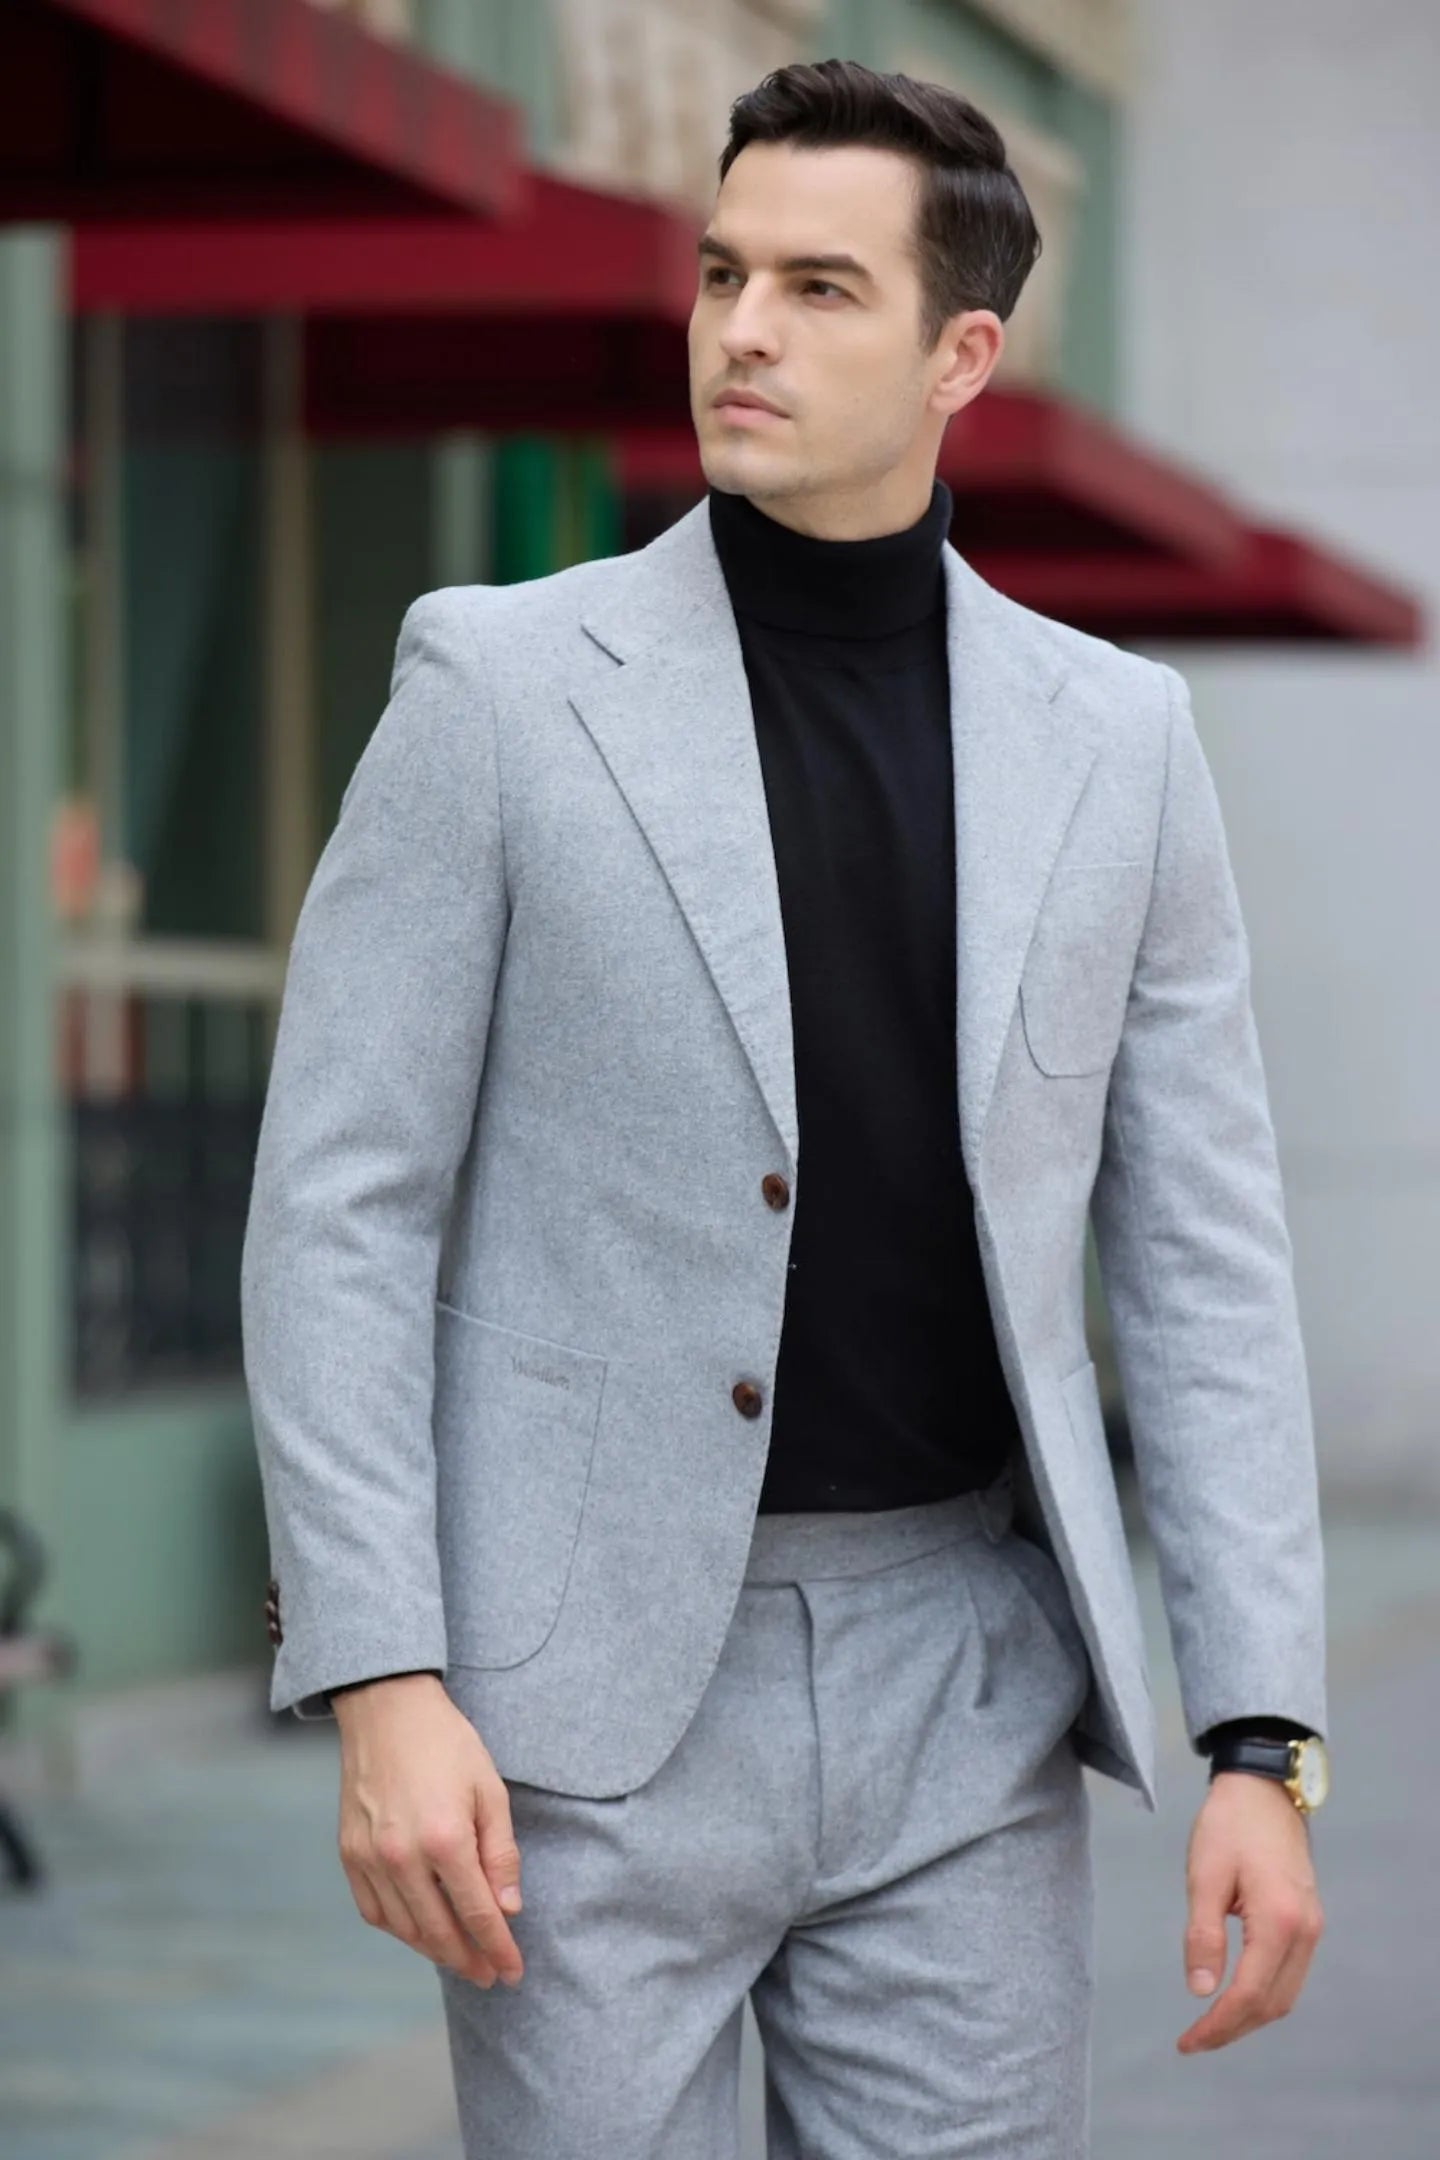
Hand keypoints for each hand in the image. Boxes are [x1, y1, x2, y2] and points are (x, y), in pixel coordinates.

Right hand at [333, 1672, 524, 1990]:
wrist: (388, 1710)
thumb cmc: (447, 1745)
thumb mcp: (490, 1790)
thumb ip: (501, 1854)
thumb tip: (508, 1910)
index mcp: (446, 1838)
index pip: (478, 1914)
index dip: (498, 1948)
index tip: (514, 1972)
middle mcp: (402, 1856)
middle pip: (440, 1932)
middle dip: (469, 1960)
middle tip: (490, 1975)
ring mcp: (370, 1858)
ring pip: (405, 1929)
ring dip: (435, 1951)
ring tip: (461, 1958)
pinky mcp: (350, 1854)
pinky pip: (374, 1911)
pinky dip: (399, 1930)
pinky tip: (420, 1931)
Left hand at [1176, 1771, 1322, 2052]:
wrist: (1263, 1786)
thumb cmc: (1229, 1824)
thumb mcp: (1204, 1876)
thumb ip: (1203, 1935)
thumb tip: (1201, 1991)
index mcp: (1278, 1922)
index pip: (1249, 1994)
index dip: (1218, 2025)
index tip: (1187, 2042)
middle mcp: (1304, 1931)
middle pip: (1273, 2004)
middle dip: (1233, 2028)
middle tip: (1194, 2040)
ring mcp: (1311, 1926)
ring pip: (1285, 1993)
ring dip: (1250, 2016)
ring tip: (1211, 2025)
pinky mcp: (1306, 1918)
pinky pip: (1289, 1973)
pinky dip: (1263, 1993)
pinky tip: (1236, 1994)